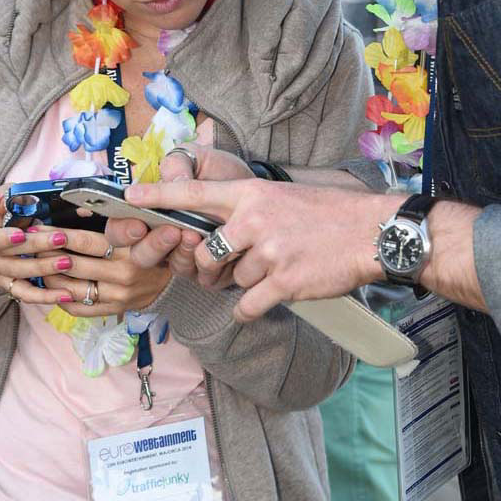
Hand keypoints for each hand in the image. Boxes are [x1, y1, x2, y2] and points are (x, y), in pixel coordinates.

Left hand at [0, 188, 171, 315]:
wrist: (169, 280)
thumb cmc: (149, 243)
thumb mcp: (143, 224)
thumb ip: (118, 218)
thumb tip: (81, 206)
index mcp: (131, 248)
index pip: (87, 242)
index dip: (60, 234)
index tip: (39, 227)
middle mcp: (124, 274)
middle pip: (73, 264)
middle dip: (46, 252)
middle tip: (28, 242)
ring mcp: (117, 296)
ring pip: (70, 288)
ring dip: (47, 275)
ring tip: (33, 262)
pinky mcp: (112, 311)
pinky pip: (78, 307)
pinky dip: (59, 297)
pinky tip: (49, 285)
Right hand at [103, 139, 253, 281]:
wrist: (259, 189)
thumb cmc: (220, 174)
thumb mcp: (200, 159)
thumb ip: (179, 164)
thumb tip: (170, 181)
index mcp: (147, 212)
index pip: (120, 229)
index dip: (123, 230)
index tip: (138, 224)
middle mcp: (160, 239)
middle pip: (140, 256)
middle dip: (153, 246)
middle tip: (171, 231)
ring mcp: (184, 256)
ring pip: (171, 267)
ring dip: (181, 252)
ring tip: (194, 233)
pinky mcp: (209, 271)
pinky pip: (200, 277)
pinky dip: (205, 263)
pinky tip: (213, 246)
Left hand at [124, 179, 405, 318]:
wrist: (371, 232)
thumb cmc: (329, 214)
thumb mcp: (282, 197)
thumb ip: (248, 211)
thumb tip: (217, 234)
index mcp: (251, 194)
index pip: (193, 192)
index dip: (157, 196)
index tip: (128, 197)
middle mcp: (254, 219)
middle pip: (205, 252)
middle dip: (212, 267)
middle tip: (234, 266)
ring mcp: (268, 252)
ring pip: (230, 280)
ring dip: (247, 283)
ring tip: (278, 269)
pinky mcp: (283, 282)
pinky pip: (246, 305)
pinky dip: (250, 308)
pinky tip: (271, 297)